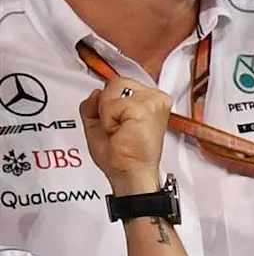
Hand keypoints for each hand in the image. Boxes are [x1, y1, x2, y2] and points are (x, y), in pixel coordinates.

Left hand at [77, 73, 167, 193]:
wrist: (128, 173)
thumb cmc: (123, 156)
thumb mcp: (99, 122)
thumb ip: (95, 102)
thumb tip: (96, 92)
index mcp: (150, 102)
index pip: (121, 83)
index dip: (111, 102)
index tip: (120, 123)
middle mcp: (156, 99)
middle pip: (117, 81)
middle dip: (108, 104)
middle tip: (119, 128)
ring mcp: (153, 102)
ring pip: (113, 88)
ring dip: (107, 112)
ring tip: (120, 130)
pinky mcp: (145, 108)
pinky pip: (111, 103)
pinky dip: (108, 118)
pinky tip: (122, 131)